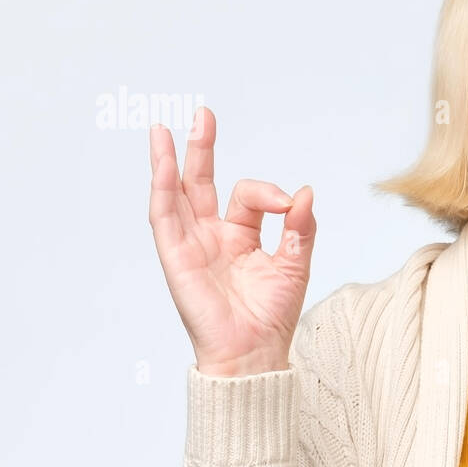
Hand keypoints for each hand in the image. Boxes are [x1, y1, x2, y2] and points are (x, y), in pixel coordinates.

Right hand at [148, 107, 316, 375]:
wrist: (254, 352)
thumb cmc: (272, 315)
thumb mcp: (295, 264)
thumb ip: (300, 228)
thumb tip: (305, 192)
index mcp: (240, 237)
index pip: (248, 197)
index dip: (268, 192)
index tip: (288, 203)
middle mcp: (211, 237)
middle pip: (199, 184)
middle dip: (200, 149)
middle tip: (203, 114)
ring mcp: (191, 246)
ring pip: (174, 195)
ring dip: (169, 162)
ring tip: (164, 129)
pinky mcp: (176, 258)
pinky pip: (164, 219)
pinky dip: (162, 190)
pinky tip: (162, 164)